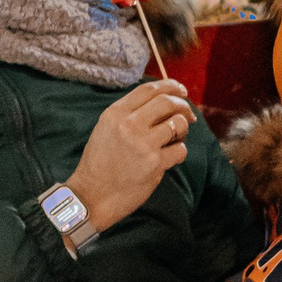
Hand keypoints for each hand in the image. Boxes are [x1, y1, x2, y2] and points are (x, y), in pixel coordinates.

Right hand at [66, 80, 193, 236]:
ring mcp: (143, 143)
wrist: (92, 195)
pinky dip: (179, 152)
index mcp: (115, 113)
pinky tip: (169, 158)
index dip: (171, 86)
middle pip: (167, 102)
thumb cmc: (100, 163)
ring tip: (175, 140)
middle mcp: (129, 124)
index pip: (149, 89)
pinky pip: (180, 149)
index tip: (182, 92)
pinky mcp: (155, 163)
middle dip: (183, 106)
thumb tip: (163, 101)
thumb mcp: (106, 129)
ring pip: (178, 123)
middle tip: (189, 116)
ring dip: (183, 130)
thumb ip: (129, 114)